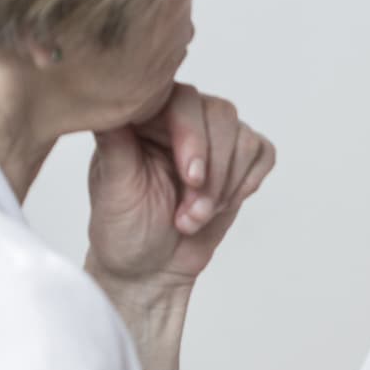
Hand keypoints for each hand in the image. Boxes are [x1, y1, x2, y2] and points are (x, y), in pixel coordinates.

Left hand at [82, 83, 274, 369]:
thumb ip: (116, 145)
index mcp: (143, 118)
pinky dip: (247, 183)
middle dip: (212, 172)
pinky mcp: (238, 158)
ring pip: (243, 137)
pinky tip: (221, 205)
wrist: (151, 269)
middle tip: (189, 214)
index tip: (190, 178)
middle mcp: (179, 119)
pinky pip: (262, 153)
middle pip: (219, 114)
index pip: (179, 99)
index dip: (192, 135)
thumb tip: (107, 106)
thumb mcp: (113, 190)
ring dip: (226, 186)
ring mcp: (212, 137)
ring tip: (194, 218)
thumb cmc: (124, 231)